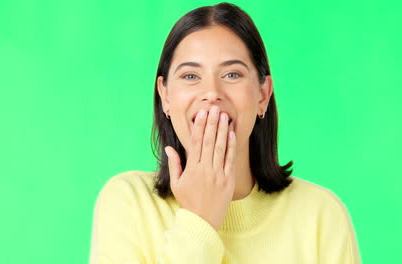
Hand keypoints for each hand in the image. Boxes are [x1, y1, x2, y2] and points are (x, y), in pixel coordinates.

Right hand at [164, 105, 235, 229]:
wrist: (202, 220)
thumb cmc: (188, 201)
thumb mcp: (177, 183)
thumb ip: (174, 164)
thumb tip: (169, 147)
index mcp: (192, 169)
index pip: (196, 143)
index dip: (199, 127)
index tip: (201, 114)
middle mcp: (205, 169)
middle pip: (209, 141)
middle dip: (212, 124)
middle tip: (214, 109)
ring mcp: (218, 174)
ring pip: (220, 148)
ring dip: (222, 131)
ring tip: (224, 116)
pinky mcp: (228, 180)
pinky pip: (230, 159)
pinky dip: (231, 146)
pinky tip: (232, 134)